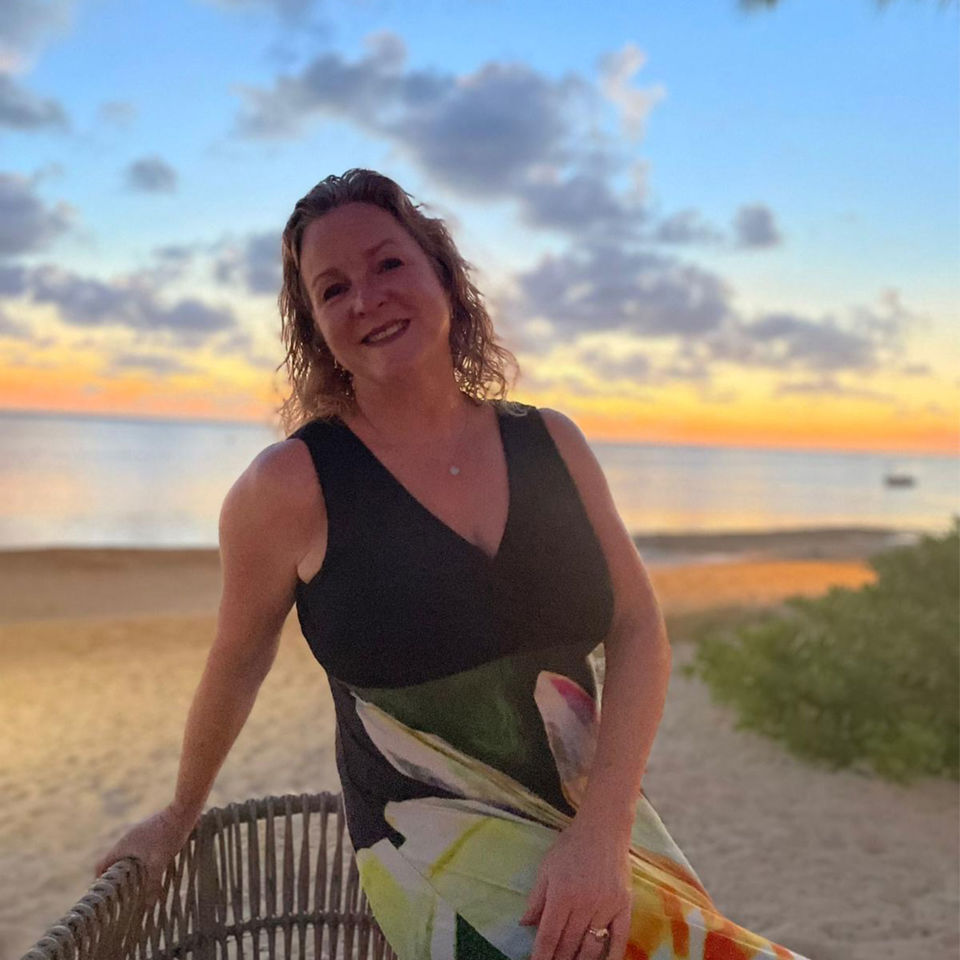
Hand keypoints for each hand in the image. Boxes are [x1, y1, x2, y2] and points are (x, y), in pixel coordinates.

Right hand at [93, 804, 196, 899]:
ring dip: (131, 869)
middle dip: (117, 878)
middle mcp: (126, 839)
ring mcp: (138, 833)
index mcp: (121, 846)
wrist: (183, 811)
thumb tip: (148, 907)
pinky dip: (142, 860)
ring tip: (139, 885)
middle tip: (123, 894)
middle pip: (114, 862)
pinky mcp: (150, 831)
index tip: (106, 896)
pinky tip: (154, 869)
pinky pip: (140, 849)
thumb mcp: (159, 863)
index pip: (101, 866)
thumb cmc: (168, 836)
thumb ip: (152, 885)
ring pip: (128, 855)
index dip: (100, 882)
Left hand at [519, 817, 631, 959]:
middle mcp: (584, 904)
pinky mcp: (624, 907)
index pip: (549, 935)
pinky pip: (620, 939)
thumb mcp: (546, 868)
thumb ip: (536, 898)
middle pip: (569, 944)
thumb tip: (524, 924)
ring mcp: (606, 907)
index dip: (541, 955)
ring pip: (592, 947)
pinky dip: (613, 957)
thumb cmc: (571, 846)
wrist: (604, 830)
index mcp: (562, 894)